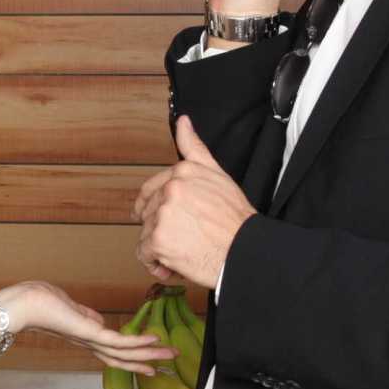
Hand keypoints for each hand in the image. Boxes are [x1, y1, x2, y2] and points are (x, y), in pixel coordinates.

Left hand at [0, 281, 174, 374]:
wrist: (21, 305)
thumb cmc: (37, 301)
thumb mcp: (67, 307)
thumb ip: (85, 315)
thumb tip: (99, 321)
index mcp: (84, 337)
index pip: (112, 351)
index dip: (133, 357)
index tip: (150, 362)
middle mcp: (88, 343)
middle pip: (123, 357)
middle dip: (147, 359)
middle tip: (171, 360)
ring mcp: (89, 339)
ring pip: (124, 352)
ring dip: (149, 352)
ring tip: (171, 353)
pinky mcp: (89, 333)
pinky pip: (118, 340)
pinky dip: (137, 341)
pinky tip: (154, 338)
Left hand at [134, 115, 256, 286]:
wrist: (244, 250)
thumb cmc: (235, 219)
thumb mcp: (218, 175)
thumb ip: (195, 147)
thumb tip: (182, 121)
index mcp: (182, 172)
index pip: (151, 189)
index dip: (153, 208)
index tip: (158, 219)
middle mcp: (170, 189)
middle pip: (148, 213)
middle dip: (161, 229)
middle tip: (182, 238)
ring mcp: (163, 214)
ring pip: (145, 234)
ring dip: (159, 248)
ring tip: (182, 252)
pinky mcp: (158, 239)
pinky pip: (144, 254)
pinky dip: (156, 265)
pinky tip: (173, 267)